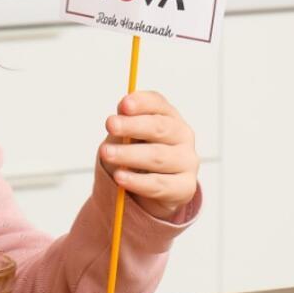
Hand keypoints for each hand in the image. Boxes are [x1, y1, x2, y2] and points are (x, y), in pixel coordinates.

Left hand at [98, 91, 199, 220]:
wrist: (144, 189)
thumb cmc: (134, 154)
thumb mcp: (125, 136)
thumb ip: (123, 124)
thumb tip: (118, 116)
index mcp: (168, 115)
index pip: (158, 103)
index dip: (142, 103)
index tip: (124, 105)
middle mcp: (182, 135)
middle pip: (160, 128)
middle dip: (133, 125)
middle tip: (111, 125)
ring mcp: (186, 161)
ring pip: (157, 156)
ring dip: (129, 154)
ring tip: (107, 153)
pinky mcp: (185, 187)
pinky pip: (159, 184)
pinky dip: (138, 181)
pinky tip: (120, 177)